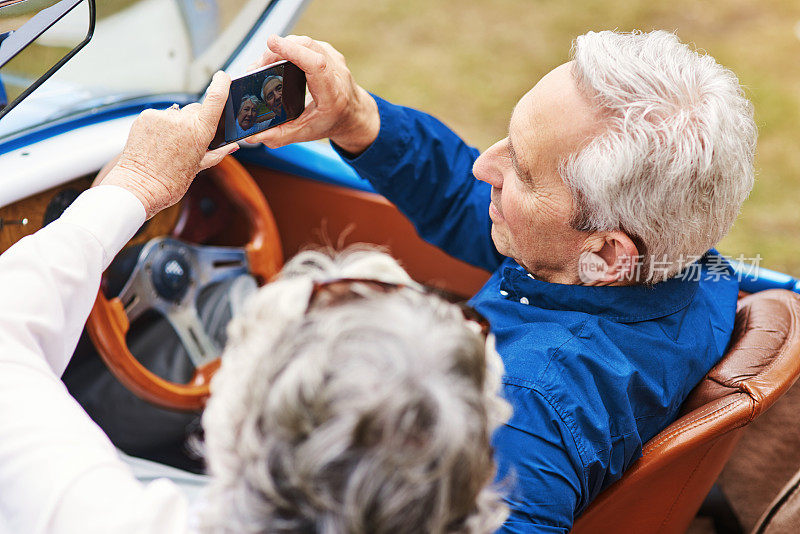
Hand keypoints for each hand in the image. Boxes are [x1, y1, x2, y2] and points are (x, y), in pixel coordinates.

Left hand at [98, 71, 237, 218]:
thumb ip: (218, 153)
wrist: (139, 187)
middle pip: (195, 110)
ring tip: (169, 146)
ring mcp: (162, 117)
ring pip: (176, 114)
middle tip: (188, 142)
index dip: (222, 84)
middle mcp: (182, 120)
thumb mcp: (199, 167)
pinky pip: (159, 116)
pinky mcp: (146, 116)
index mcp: (200, 132)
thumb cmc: (170, 182)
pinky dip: (160, 126)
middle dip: (195, 121)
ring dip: (175, 125)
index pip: (215, 99)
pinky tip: (157, 142)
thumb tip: (233, 146)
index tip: (224, 77)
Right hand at [243, 34, 379, 154]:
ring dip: (281, 48)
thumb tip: (253, 135)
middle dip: (278, 51)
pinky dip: (289, 47)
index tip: (272, 43)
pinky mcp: (327, 51)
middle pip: (307, 47)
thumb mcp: (305, 133)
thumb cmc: (331, 122)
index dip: (293, 51)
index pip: (315, 64)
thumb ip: (278, 136)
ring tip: (262, 64)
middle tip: (257, 66)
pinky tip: (277, 58)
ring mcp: (334, 58)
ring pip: (305, 42)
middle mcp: (337, 72)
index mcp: (332, 94)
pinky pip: (306, 43)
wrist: (353, 114)